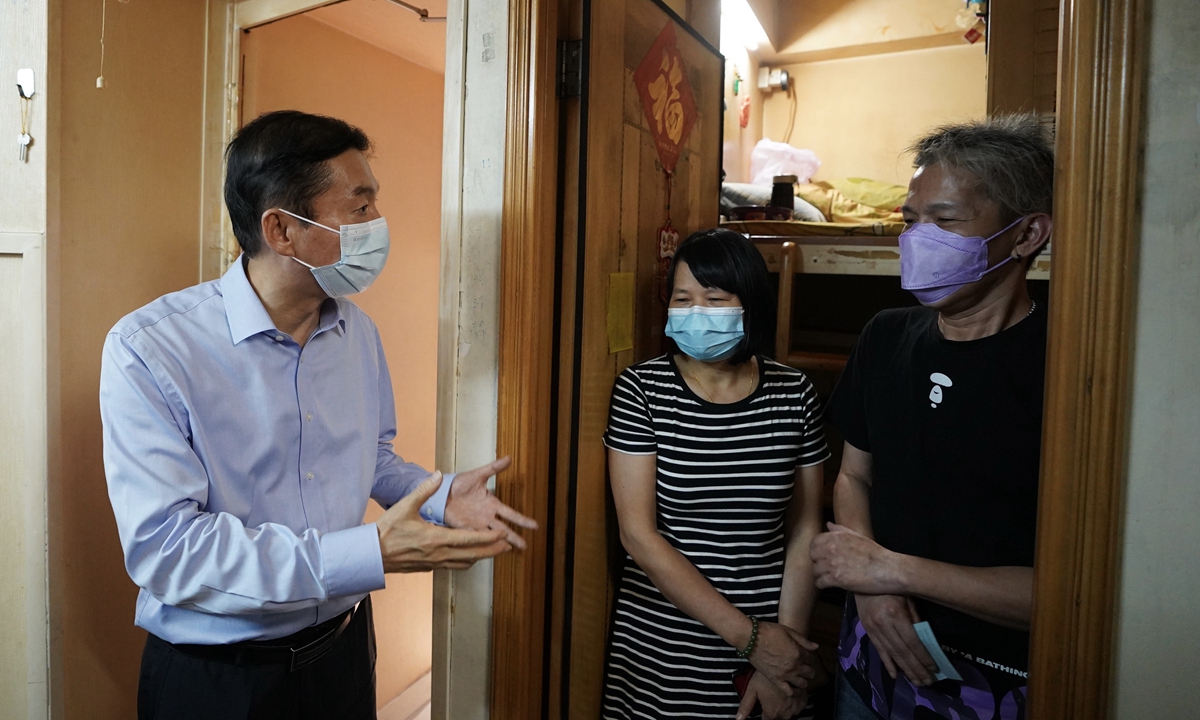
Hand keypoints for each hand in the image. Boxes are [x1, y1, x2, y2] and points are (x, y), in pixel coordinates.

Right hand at [377, 473, 512, 571]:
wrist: (371, 554)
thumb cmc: (387, 530)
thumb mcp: (405, 506)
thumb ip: (424, 490)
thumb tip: (438, 475)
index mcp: (437, 539)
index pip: (470, 540)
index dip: (489, 538)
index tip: (503, 535)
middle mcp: (439, 554)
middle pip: (473, 555)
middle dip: (492, 550)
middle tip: (508, 545)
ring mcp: (434, 563)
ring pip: (464, 563)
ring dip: (481, 557)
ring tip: (493, 552)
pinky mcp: (429, 567)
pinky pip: (453, 566)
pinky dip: (466, 561)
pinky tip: (468, 557)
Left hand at [443, 457, 538, 549]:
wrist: (442, 492)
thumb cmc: (460, 483)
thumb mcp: (478, 475)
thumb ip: (493, 468)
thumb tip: (508, 458)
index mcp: (492, 504)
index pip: (510, 514)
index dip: (522, 520)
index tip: (535, 526)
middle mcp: (487, 516)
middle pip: (504, 529)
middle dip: (515, 537)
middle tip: (525, 546)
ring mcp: (476, 524)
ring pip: (492, 536)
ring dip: (500, 543)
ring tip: (510, 550)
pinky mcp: (464, 528)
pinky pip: (476, 538)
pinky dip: (482, 544)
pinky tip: (489, 551)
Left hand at [738, 670, 806, 719]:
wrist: (783, 664)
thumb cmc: (766, 676)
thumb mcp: (752, 689)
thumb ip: (746, 706)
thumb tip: (738, 718)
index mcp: (772, 713)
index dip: (764, 712)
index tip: (764, 704)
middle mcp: (785, 714)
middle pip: (778, 716)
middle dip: (774, 708)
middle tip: (770, 695)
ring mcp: (795, 708)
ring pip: (788, 712)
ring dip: (784, 705)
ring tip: (779, 693)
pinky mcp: (803, 701)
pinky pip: (798, 706)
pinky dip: (793, 701)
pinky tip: (787, 693)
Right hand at [746, 620, 818, 694]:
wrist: (750, 638)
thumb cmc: (768, 631)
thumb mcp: (788, 630)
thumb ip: (803, 640)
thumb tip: (816, 647)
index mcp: (798, 652)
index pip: (811, 658)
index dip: (810, 657)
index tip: (807, 658)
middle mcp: (794, 665)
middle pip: (809, 672)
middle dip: (810, 671)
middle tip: (807, 670)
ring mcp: (785, 674)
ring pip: (802, 684)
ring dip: (804, 681)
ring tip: (801, 679)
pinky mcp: (775, 680)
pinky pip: (788, 691)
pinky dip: (793, 692)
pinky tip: (794, 689)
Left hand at [810, 523, 903, 594]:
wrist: (887, 569)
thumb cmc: (874, 553)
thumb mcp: (858, 536)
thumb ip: (840, 530)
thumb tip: (828, 525)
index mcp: (836, 537)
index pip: (814, 542)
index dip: (817, 549)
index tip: (821, 555)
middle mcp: (832, 549)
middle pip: (813, 556)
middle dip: (817, 561)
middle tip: (825, 566)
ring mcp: (833, 564)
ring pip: (815, 570)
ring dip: (820, 574)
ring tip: (828, 576)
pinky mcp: (837, 579)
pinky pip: (820, 582)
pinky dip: (822, 584)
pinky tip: (829, 584)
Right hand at [855, 593, 938, 685]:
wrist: (861, 577)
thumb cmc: (890, 586)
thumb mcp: (907, 598)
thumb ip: (915, 619)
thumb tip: (924, 640)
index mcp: (896, 615)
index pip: (913, 642)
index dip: (924, 657)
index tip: (935, 668)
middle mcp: (884, 625)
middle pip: (903, 652)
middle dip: (917, 668)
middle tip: (929, 681)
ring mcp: (874, 629)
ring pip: (892, 654)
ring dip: (906, 670)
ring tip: (917, 681)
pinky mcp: (867, 630)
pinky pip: (879, 650)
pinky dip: (887, 663)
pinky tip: (895, 675)